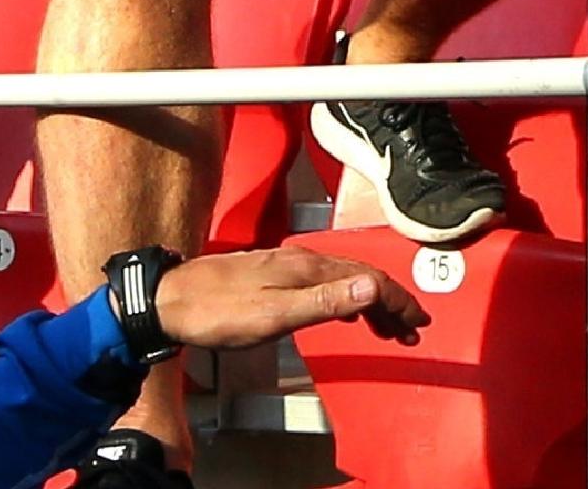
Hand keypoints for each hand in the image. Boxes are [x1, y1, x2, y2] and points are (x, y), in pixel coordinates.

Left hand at [150, 248, 429, 350]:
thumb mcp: (275, 315)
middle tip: (411, 330)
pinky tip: (343, 313)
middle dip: (390, 300)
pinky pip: (322, 281)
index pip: (367, 276)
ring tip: (386, 328)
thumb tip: (372, 284)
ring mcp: (283, 263)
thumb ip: (324, 301)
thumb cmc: (218, 312)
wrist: (168, 301)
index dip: (398, 298)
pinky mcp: (270, 273)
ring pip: (340, 277)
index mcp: (305, 267)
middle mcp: (298, 258)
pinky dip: (343, 297)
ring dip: (368, 300)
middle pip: (358, 274)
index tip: (419, 321)